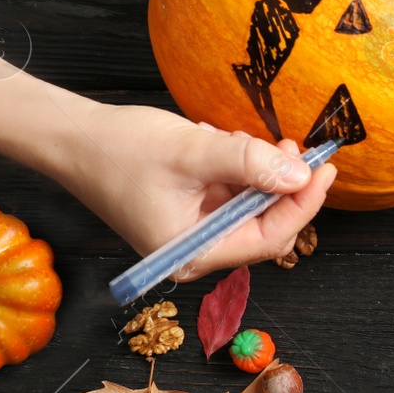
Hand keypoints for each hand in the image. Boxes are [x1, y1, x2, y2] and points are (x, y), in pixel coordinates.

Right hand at [50, 100, 335, 278]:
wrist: (69, 138)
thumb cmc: (118, 149)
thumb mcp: (193, 151)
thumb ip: (249, 163)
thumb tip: (299, 175)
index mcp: (194, 254)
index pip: (268, 237)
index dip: (302, 205)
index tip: (324, 170)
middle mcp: (195, 252)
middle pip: (263, 224)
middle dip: (281, 185)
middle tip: (293, 145)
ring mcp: (191, 231)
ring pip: (248, 204)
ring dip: (254, 170)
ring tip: (232, 138)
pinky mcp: (188, 210)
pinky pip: (228, 192)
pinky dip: (234, 167)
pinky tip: (216, 141)